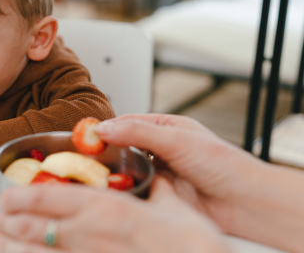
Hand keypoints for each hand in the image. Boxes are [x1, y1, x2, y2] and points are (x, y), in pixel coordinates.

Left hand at [0, 177, 231, 252]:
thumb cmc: (191, 245)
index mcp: (105, 208)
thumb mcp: (175, 208)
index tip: (6, 197)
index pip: (50, 197)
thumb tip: (154, 178)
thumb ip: (158, 190)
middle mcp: (90, 234)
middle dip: (10, 223)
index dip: (21, 197)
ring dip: (13, 247)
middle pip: (36, 226)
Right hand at [94, 114, 260, 232]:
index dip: (106, 128)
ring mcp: (159, 172)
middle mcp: (161, 149)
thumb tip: (104, 128)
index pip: (127, 122)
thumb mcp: (175, 139)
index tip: (86, 134)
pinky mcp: (159, 195)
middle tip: (84, 155)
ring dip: (114, 172)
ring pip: (127, 169)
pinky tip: (115, 191)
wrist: (242, 202)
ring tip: (96, 173)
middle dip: (106, 150)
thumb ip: (137, 132)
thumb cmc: (221, 164)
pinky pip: (134, 190)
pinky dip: (124, 190)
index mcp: (166, 128)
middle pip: (123, 146)